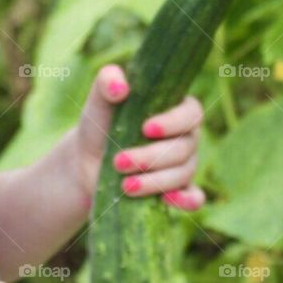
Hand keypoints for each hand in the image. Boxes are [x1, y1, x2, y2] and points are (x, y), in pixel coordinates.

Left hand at [73, 63, 205, 211]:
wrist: (88, 161)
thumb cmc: (100, 123)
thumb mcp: (99, 100)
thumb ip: (107, 81)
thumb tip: (121, 87)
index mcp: (175, 108)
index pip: (191, 113)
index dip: (173, 122)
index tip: (145, 128)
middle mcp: (185, 136)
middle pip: (184, 148)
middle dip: (150, 157)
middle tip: (118, 161)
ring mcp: (184, 165)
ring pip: (183, 173)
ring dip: (154, 181)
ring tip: (124, 185)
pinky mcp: (175, 190)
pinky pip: (194, 197)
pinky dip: (187, 201)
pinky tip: (168, 200)